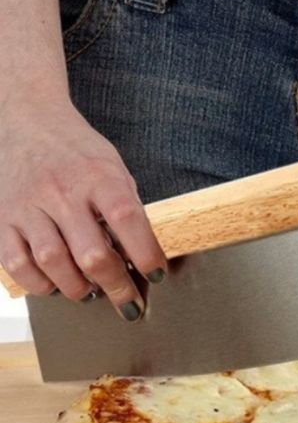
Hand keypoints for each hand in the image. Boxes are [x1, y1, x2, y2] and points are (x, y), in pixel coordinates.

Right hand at [0, 85, 166, 318]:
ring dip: (77, 289)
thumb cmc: (79, 153)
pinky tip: (56, 284)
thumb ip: (127, 208)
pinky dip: (40, 284)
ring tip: (91, 292)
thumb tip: (142, 258)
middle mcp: (62, 191)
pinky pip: (18, 264)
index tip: (156, 274)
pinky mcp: (3, 218)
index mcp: (99, 176)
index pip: (127, 219)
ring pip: (53, 263)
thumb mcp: (114, 169)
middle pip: (91, 253)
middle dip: (115, 286)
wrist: (28, 121)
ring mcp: (29, 205)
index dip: (146, 253)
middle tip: (128, 302)